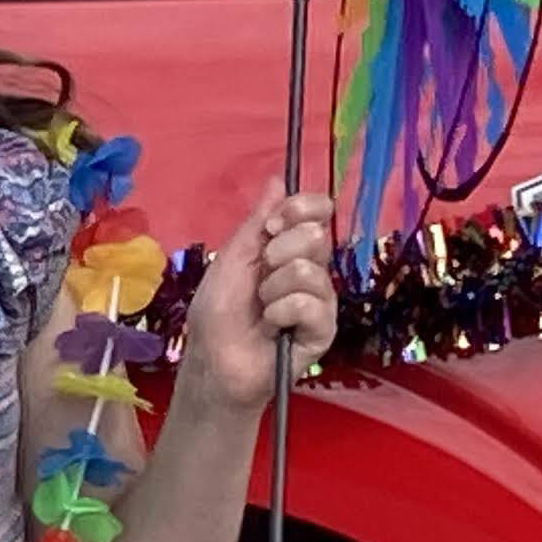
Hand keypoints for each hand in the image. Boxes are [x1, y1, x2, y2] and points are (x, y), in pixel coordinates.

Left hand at [180, 187, 337, 412]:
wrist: (216, 360)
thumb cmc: (218, 312)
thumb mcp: (231, 259)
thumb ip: (256, 222)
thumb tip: (278, 180)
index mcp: (288, 247)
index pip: (317, 211)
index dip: (300, 209)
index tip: (273, 224)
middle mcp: (310, 268)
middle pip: (316, 235)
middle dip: (278, 252)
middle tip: (260, 275)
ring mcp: (320, 299)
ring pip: (310, 271)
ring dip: (273, 289)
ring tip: (262, 309)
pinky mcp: (325, 328)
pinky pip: (312, 305)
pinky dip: (282, 312)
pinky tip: (272, 326)